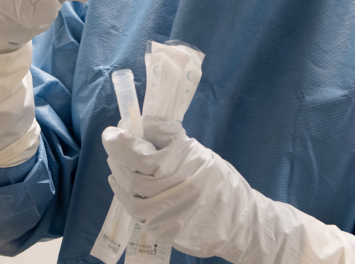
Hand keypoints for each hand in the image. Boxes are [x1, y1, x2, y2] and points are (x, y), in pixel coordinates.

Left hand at [103, 116, 354, 263]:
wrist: (241, 224)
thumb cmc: (220, 182)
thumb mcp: (197, 153)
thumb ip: (169, 140)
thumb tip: (142, 125)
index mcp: (180, 167)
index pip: (138, 155)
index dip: (120, 143)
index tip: (112, 132)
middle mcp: (169, 192)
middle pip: (129, 172)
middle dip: (119, 156)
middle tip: (116, 143)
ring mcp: (163, 214)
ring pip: (128, 192)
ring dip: (119, 173)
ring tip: (120, 162)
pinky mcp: (160, 229)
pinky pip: (134, 209)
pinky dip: (125, 193)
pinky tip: (125, 183)